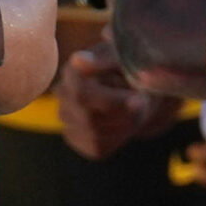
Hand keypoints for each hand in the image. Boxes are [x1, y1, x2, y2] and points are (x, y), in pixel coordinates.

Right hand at [54, 36, 175, 160]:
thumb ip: (106, 58)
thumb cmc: (133, 67)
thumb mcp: (127, 58)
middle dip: (121, 116)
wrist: (137, 87)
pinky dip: (118, 138)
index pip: (82, 95)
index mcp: (73, 70)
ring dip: (123, 126)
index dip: (112, 102)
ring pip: (95, 135)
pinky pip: (98, 147)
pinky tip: (124, 121)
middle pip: (89, 119)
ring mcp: (65, 116)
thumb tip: (78, 60)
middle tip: (142, 103)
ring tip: (135, 109)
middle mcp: (62, 93)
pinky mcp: (74, 137)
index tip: (139, 100)